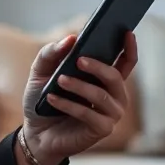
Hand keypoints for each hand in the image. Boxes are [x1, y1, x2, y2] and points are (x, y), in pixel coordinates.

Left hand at [20, 31, 138, 164]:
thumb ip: (52, 53)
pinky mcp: (101, 130)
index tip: (127, 31)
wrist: (35, 132)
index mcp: (104, 79)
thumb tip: (71, 38)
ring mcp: (110, 114)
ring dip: (79, 86)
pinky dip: (69, 105)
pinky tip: (52, 99)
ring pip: (101, 96)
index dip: (129, 47)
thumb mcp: (41, 72)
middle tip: (79, 59)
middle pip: (114, 76)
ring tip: (60, 80)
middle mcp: (113, 96)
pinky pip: (88, 114)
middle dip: (97, 66)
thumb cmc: (43, 100)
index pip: (126, 62)